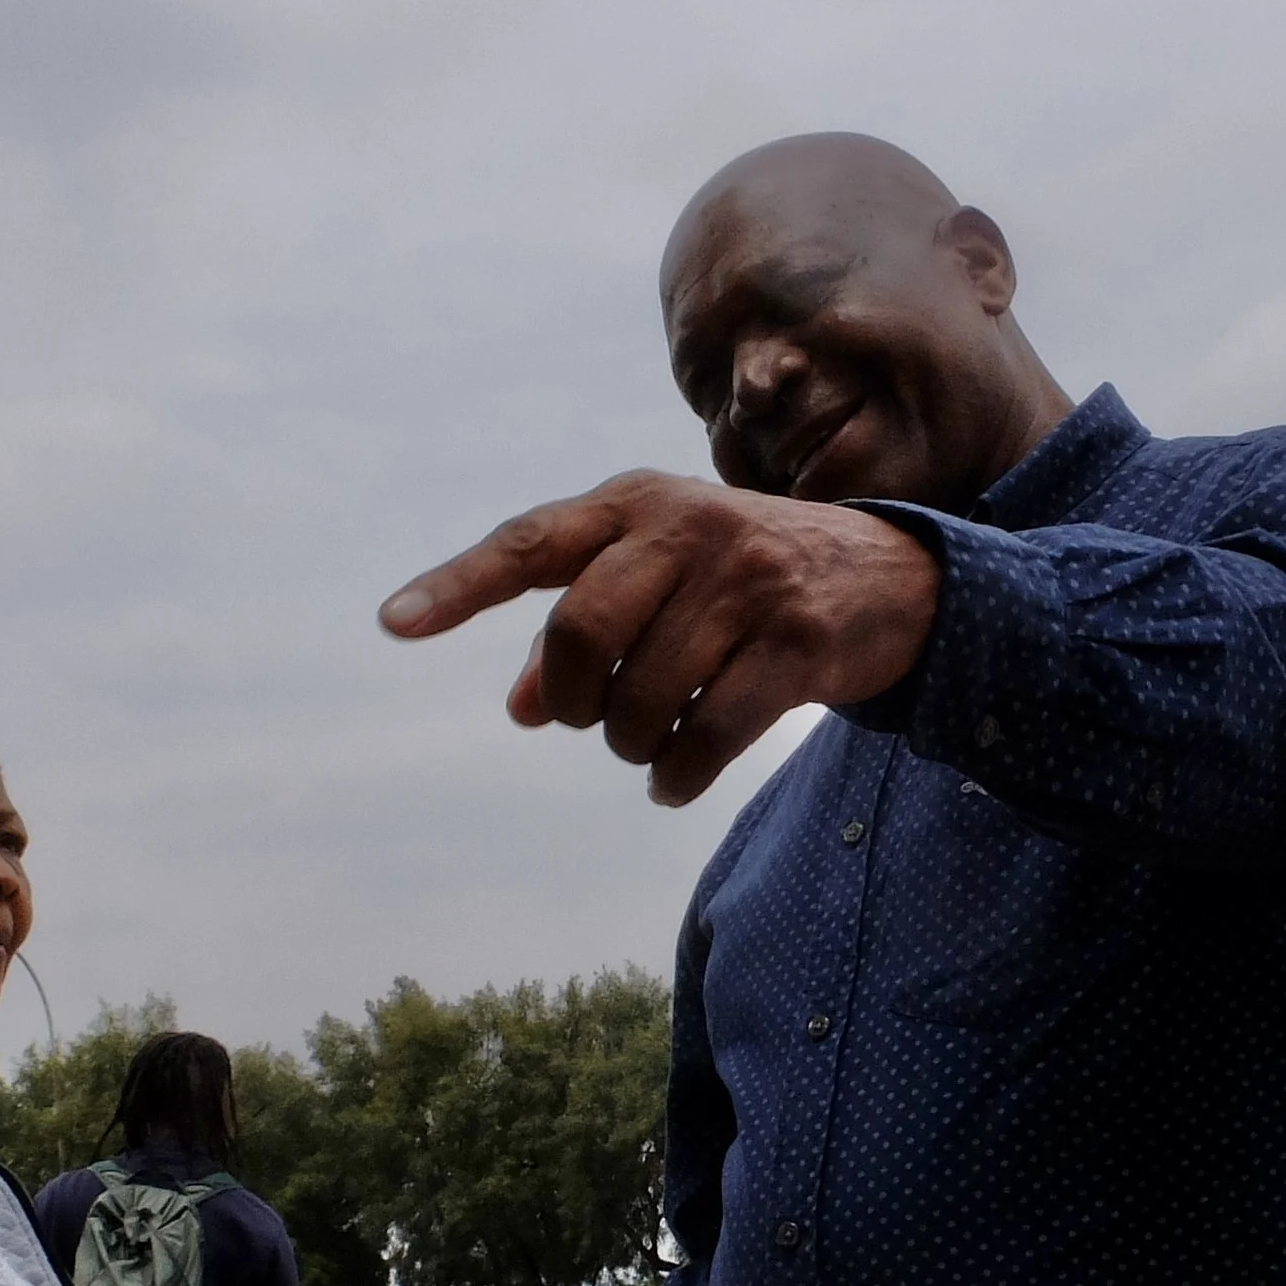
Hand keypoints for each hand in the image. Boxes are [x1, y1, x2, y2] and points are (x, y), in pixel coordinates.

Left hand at [380, 470, 939, 804]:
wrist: (890, 577)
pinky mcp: (796, 642)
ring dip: (631, 744)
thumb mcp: (662, 582)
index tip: (395, 624)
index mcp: (636, 505)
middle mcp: (687, 529)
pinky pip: (707, 734)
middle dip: (572, 699)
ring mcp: (746, 581)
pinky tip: (674, 780)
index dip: (458, 586)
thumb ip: (586, 633)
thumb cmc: (744, 582)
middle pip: (580, 632)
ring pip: (641, 696)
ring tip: (648, 745)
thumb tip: (522, 707)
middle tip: (589, 719)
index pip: (530, 543)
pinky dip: (677, 775)